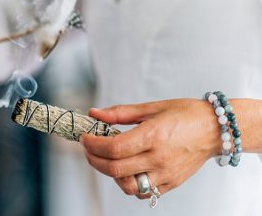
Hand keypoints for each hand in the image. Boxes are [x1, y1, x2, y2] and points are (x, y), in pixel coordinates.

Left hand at [80, 99, 222, 198]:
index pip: (114, 147)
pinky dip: (128, 184)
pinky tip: (126, 169)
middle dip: (93, 159)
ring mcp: (165, 174)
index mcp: (153, 135)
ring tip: (107, 159)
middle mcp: (159, 158)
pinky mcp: (171, 184)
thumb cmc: (185, 114)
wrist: (216, 129)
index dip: (93, 144)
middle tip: (88, 148)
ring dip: (109, 174)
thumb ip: (120, 113)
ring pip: (127, 186)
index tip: (84, 137)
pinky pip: (143, 192)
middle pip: (114, 169)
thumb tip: (94, 114)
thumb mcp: (152, 107)